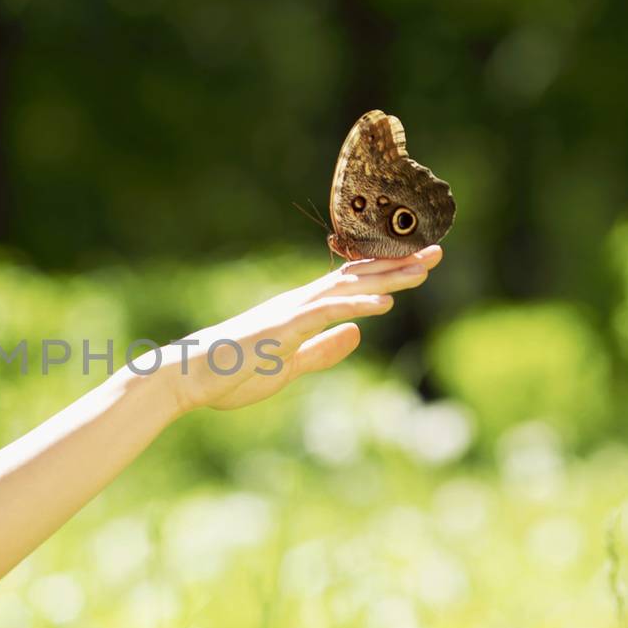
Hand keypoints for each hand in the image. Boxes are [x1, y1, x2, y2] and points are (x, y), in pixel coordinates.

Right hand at [155, 245, 442, 414]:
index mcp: (300, 312)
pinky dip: (357, 305)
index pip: (350, 286)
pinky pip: (326, 312)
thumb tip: (357, 335)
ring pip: (348, 287)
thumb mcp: (290, 366)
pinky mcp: (282, 327)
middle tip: (438, 251)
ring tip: (425, 267)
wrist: (190, 376)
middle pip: (357, 277)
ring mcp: (291, 311)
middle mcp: (299, 302)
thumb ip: (323, 350)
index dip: (385, 273)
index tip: (419, 264)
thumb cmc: (231, 373)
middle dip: (398, 264)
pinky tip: (387, 303)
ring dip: (387, 277)